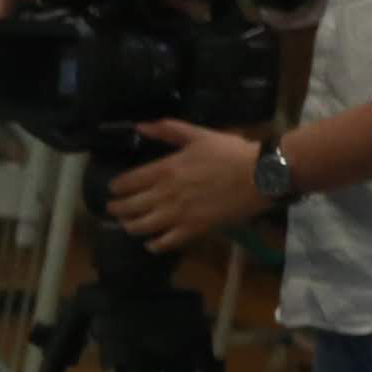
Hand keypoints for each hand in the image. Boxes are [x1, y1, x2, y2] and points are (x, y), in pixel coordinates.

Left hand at [99, 124, 270, 251]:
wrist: (259, 175)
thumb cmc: (231, 152)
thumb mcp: (198, 134)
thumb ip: (168, 130)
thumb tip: (140, 126)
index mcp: (166, 169)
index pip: (129, 182)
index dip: (116, 188)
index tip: (112, 190)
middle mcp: (165, 194)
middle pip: (129, 206)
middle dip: (116, 209)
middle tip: (112, 209)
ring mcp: (178, 214)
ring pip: (142, 226)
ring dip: (130, 226)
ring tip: (127, 225)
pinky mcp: (193, 229)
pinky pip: (166, 242)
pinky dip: (154, 245)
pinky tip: (150, 243)